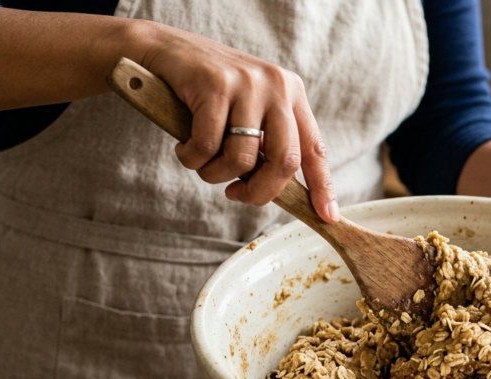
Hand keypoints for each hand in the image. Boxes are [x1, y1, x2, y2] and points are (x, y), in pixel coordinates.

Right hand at [142, 26, 338, 220]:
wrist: (163, 50)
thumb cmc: (206, 91)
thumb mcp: (249, 110)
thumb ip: (267, 142)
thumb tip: (281, 191)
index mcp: (292, 93)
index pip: (314, 148)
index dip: (322, 186)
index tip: (327, 216)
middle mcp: (277, 86)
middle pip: (285, 161)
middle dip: (260, 192)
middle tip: (236, 195)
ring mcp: (248, 84)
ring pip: (243, 159)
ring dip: (216, 174)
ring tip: (201, 163)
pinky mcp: (216, 85)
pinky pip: (208, 146)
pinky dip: (192, 158)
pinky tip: (184, 148)